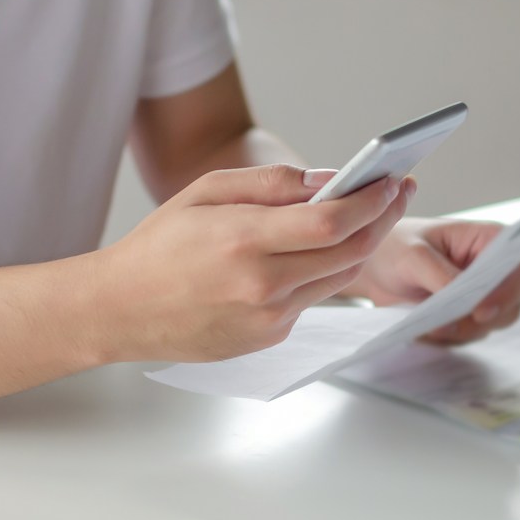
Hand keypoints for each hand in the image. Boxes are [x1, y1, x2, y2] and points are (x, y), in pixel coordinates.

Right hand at [99, 164, 414, 361]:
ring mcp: (268, 318)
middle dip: (382, 219)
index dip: (372, 201)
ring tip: (369, 217)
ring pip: (338, 278)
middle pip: (350, 252)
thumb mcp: (204, 192)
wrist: (121, 310)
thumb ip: (269, 183)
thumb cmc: (158, 246)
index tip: (391, 180)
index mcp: (244, 241)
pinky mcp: (268, 338)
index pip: (333, 221)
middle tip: (398, 193)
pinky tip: (315, 252)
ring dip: (361, 246)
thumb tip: (327, 180)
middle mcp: (262, 285)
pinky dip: (321, 272)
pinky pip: (311, 299)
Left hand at [349, 216, 519, 344]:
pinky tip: (423, 327)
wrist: (377, 265)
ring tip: (425, 323)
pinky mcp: (468, 315)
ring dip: (459, 331)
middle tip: (444, 325)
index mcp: (489, 240)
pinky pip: (469, 335)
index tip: (480, 311)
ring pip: (490, 325)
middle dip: (479, 320)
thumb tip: (465, 299)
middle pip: (510, 304)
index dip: (507, 293)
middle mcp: (494, 269)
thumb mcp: (414, 255)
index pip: (517, 270)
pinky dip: (447, 337)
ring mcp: (484, 294)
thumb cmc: (397, 246)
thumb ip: (441, 275)